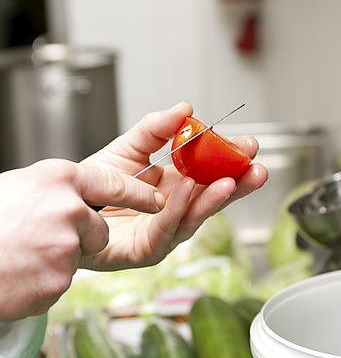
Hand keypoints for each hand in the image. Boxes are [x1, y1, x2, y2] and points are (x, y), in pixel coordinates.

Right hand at [0, 159, 162, 320]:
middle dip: (79, 238)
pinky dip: (41, 281)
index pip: (113, 182)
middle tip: (39, 239)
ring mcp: (65, 246)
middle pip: (98, 229)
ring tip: (19, 255)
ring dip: (55, 260)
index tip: (156, 200)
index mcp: (58, 178)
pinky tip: (16, 274)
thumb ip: (56, 189)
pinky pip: (60, 281)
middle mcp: (68, 208)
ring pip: (78, 257)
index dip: (136, 193)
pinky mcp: (58, 281)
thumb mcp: (20, 186)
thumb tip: (81, 194)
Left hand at [79, 101, 267, 271]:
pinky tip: (188, 190)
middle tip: (257, 169)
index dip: (232, 160)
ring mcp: (165, 231)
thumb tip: (185, 107)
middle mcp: (177, 209)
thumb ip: (157, 127)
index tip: (249, 145)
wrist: (66, 204)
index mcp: (178, 185)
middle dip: (239, 184)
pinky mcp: (146, 250)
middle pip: (214, 198)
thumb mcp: (131, 146)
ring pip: (196, 217)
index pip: (213, 173)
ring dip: (215, 199)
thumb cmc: (98, 182)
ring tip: (231, 181)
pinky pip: (166, 229)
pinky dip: (179, 209)